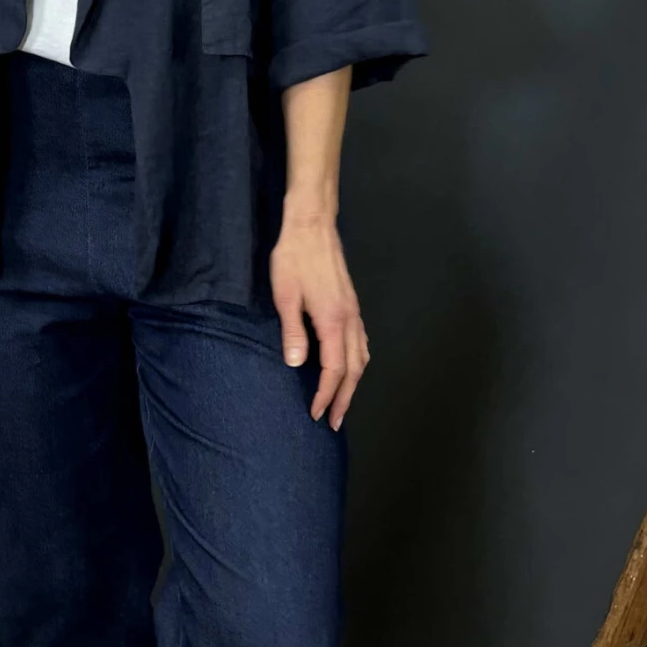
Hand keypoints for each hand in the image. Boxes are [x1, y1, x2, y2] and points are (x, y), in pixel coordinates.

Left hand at [269, 213, 369, 428]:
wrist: (312, 224)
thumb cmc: (293, 257)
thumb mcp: (285, 295)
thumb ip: (293, 331)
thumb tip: (298, 364)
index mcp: (333, 321)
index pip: (334, 370)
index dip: (326, 395)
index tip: (315, 413)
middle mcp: (349, 319)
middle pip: (354, 369)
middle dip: (345, 399)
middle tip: (334, 422)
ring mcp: (353, 311)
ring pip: (361, 356)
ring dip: (353, 383)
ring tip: (342, 402)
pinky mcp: (351, 304)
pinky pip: (361, 342)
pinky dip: (357, 362)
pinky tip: (349, 366)